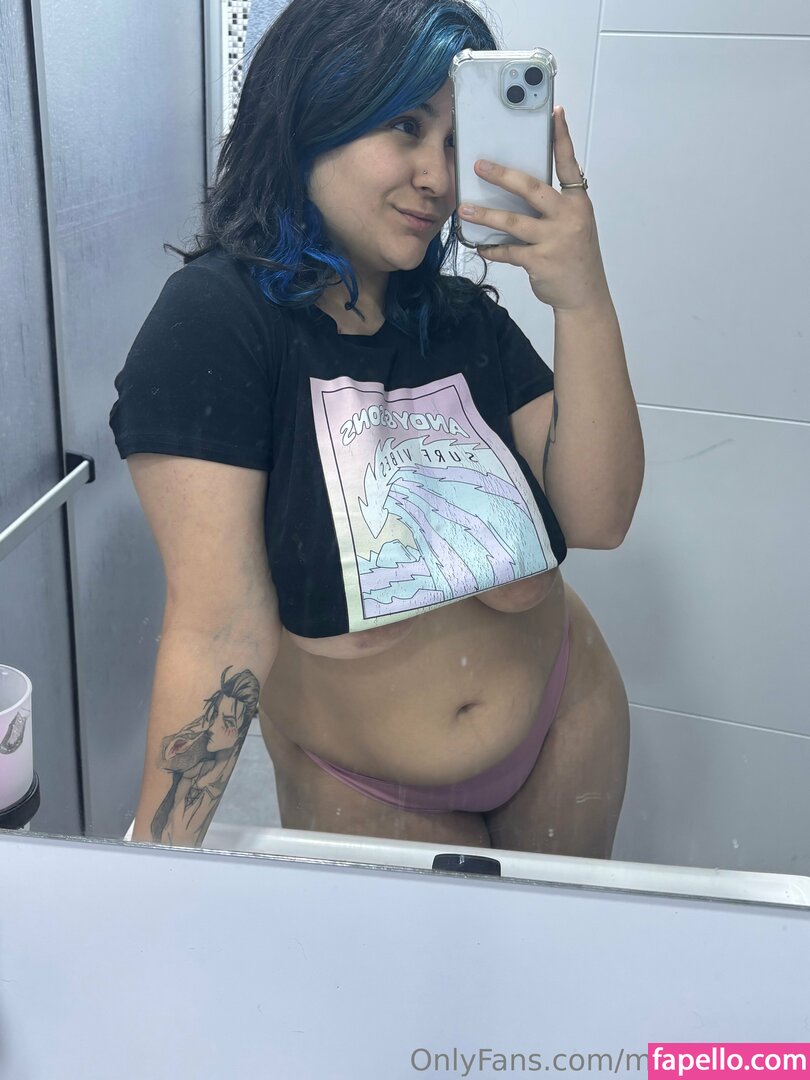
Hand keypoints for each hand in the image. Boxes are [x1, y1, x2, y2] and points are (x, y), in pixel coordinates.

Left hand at [456, 106, 610, 312]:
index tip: (555, 112)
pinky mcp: (541, 261)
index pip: (569, 164)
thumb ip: (553, 206)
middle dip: (503, 176)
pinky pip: (509, 252)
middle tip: (479, 165)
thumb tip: (517, 188)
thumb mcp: (574, 224)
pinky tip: (478, 245)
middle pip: (532, 189)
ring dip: (485, 215)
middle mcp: (569, 217)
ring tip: (464, 209)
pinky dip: (491, 248)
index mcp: (577, 203)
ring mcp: (555, 240)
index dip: (562, 138)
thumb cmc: (575, 256)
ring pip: (513, 222)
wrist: (584, 296)